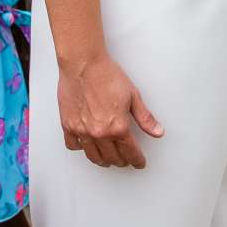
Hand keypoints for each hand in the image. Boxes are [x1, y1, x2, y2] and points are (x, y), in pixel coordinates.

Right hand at [58, 52, 163, 168]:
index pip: (131, 152)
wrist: (83, 64)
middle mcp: (100, 133)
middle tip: (126, 159)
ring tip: (108, 159)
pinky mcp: (68, 125)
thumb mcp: (133, 96)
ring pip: (94, 156)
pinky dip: (81, 148)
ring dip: (103, 160)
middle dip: (122, 161)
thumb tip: (157, 132)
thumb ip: (145, 118)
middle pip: (113, 158)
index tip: (139, 162)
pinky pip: (74, 145)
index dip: (137, 160)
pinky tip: (87, 145)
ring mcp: (82, 131)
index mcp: (118, 127)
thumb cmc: (107, 75)